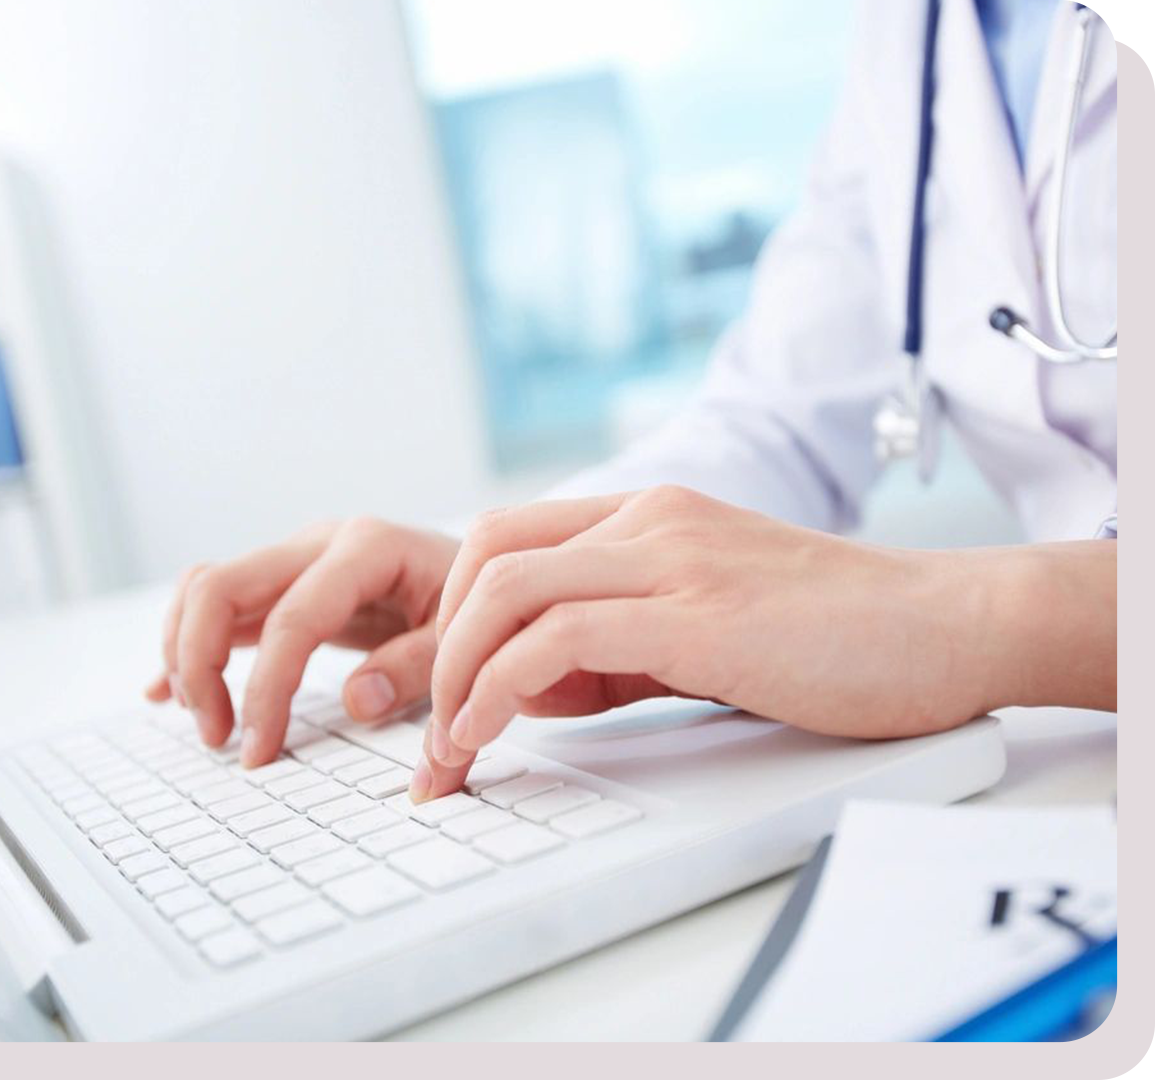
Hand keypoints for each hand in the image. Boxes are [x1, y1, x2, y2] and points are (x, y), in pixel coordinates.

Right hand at [146, 519, 457, 765]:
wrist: (483, 572)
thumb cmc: (476, 604)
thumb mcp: (464, 636)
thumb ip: (417, 666)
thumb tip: (356, 699)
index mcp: (367, 547)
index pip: (292, 618)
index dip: (267, 689)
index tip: (259, 751)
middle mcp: (319, 542)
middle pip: (219, 586)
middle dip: (200, 665)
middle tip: (219, 738)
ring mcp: (296, 557)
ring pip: (205, 589)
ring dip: (185, 655)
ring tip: (208, 724)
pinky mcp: (285, 582)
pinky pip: (217, 604)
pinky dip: (186, 644)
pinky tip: (168, 693)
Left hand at [414, 486, 1013, 800]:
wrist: (947, 625)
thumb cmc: (836, 636)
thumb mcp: (703, 629)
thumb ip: (615, 649)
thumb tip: (528, 689)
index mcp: (650, 515)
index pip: (508, 540)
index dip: (456, 615)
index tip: (446, 694)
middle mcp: (652, 520)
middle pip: (487, 554)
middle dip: (437, 644)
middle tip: (431, 730)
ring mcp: (674, 558)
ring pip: (508, 588)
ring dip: (456, 674)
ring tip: (449, 748)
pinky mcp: (699, 612)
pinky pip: (559, 638)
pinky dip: (501, 687)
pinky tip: (490, 733)